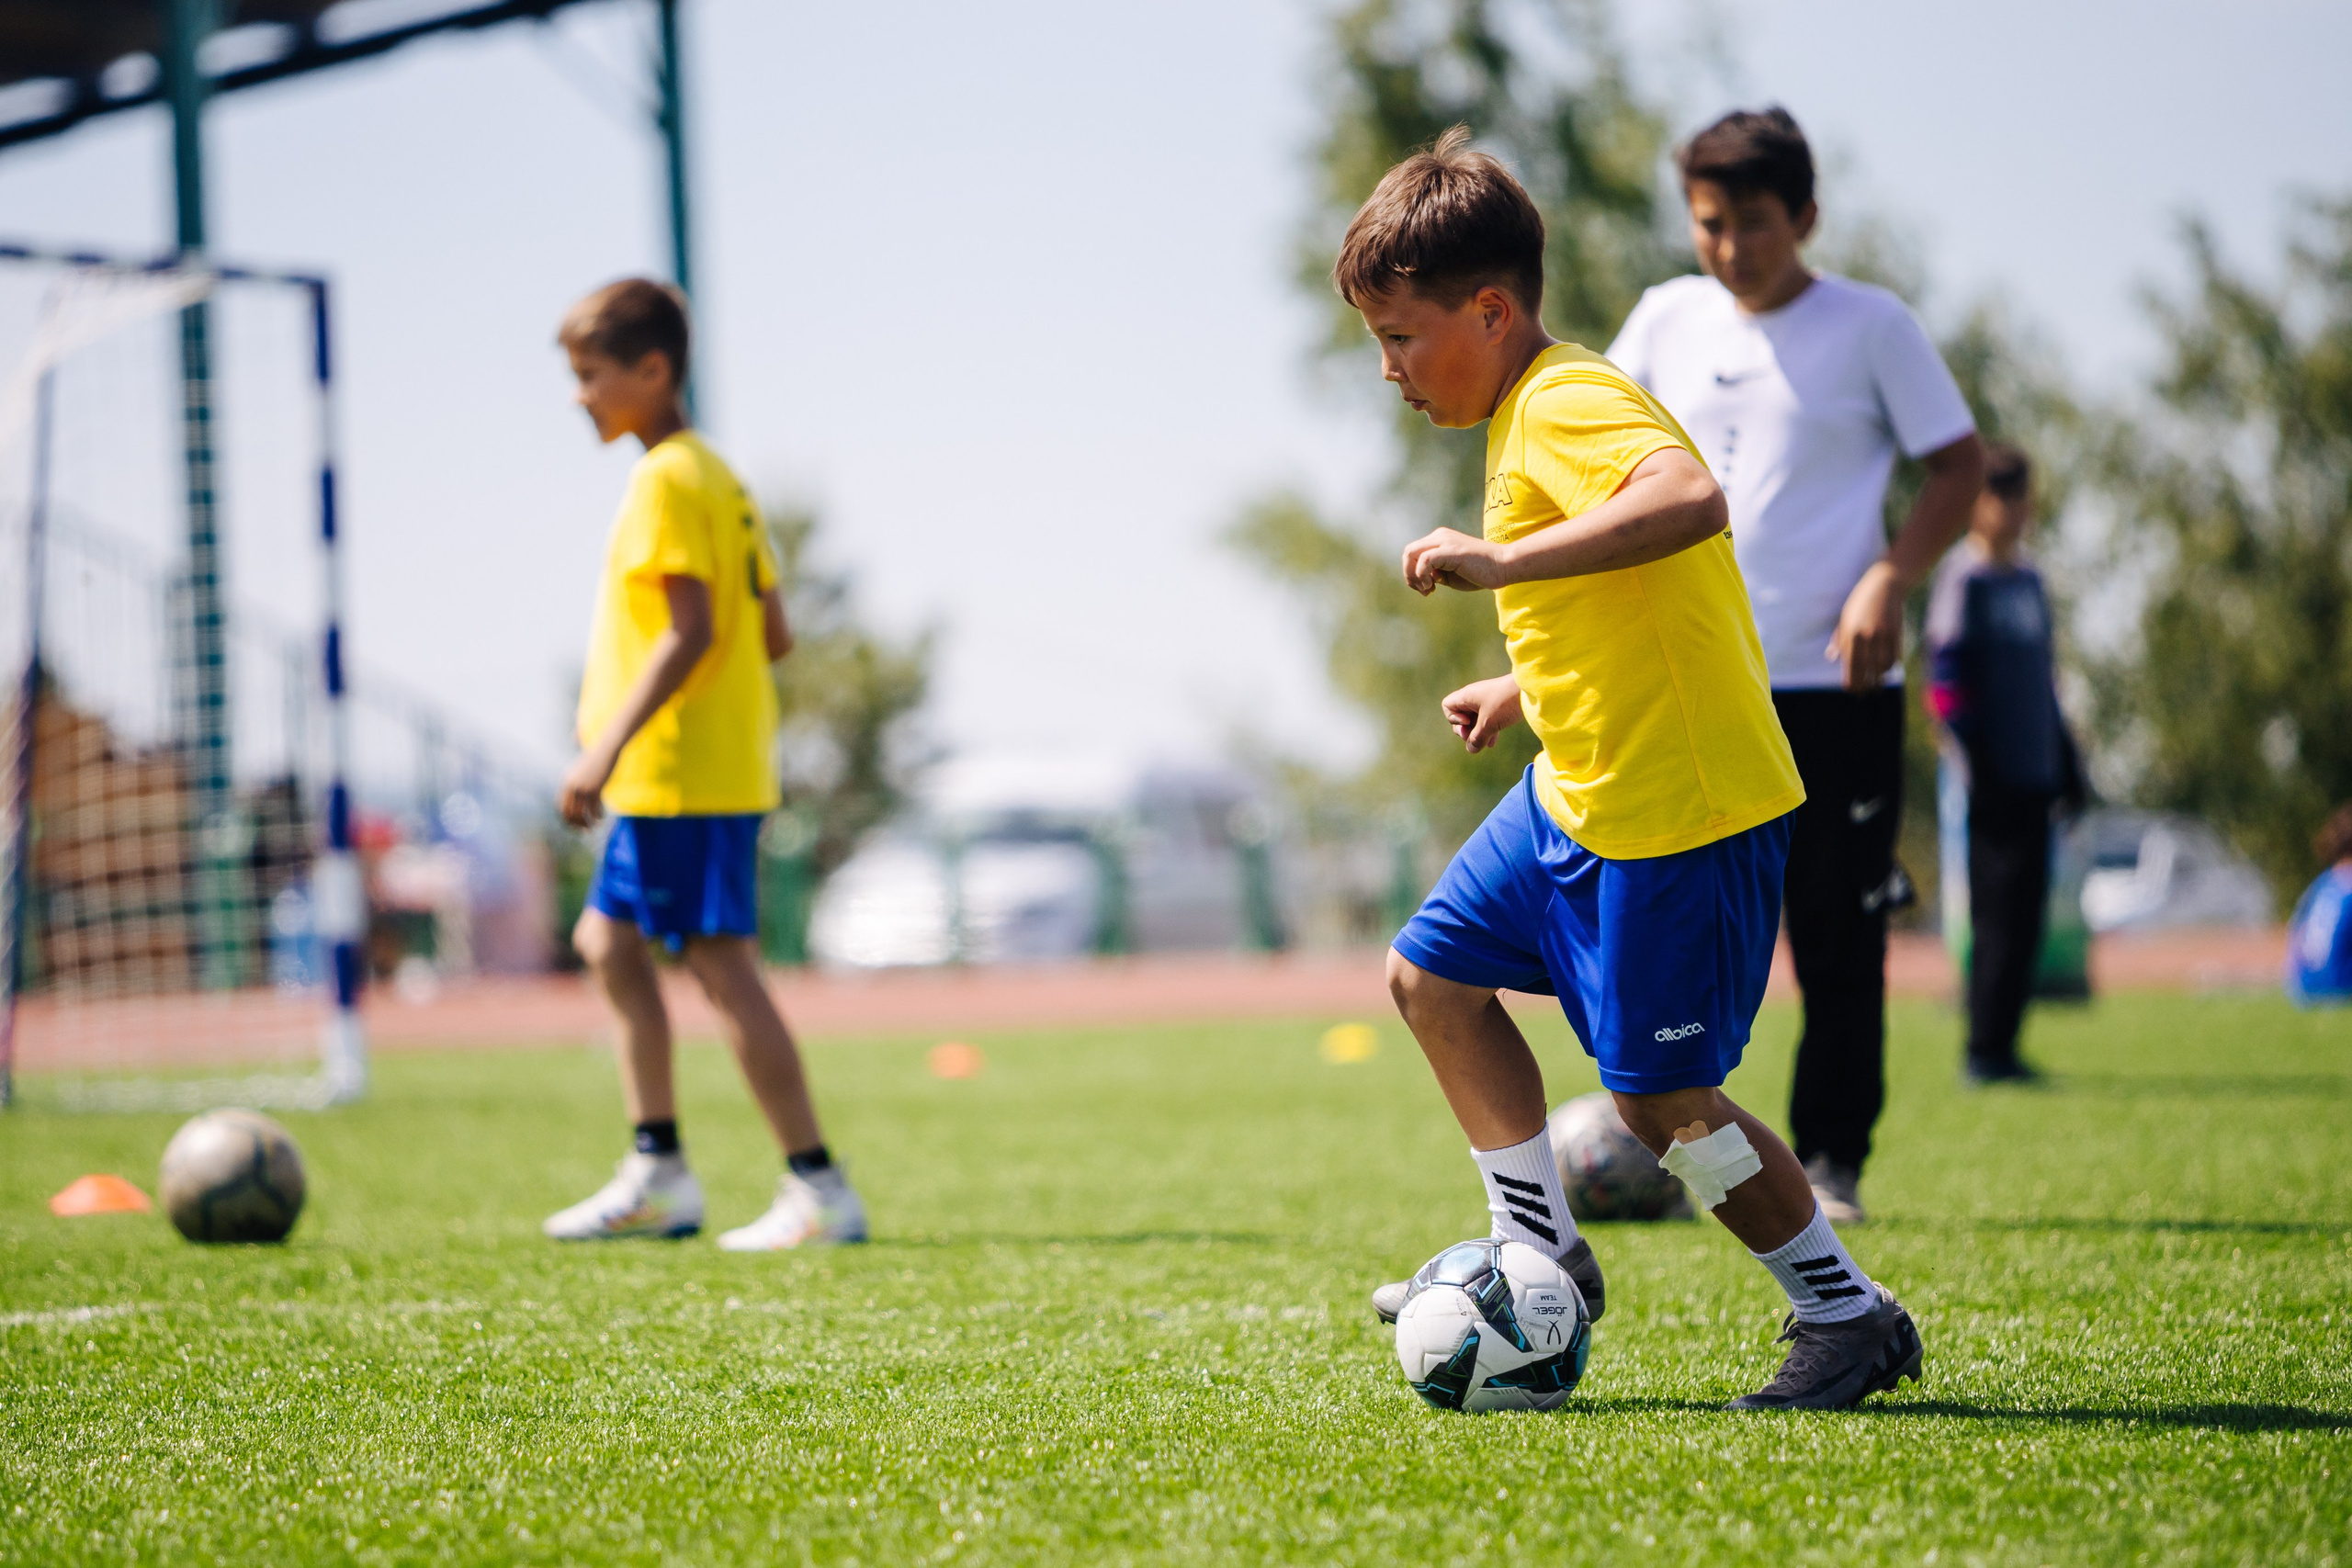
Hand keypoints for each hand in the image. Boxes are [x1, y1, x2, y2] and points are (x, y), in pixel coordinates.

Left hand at [559, 749, 613, 828]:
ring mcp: (584, 788)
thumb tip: (575, 799)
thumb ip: (575, 783)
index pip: (561, 807)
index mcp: (566, 783)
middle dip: (577, 825)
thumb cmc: (594, 761)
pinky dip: (598, 816)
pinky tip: (601, 818)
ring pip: (582, 814)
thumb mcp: (580, 772)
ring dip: (588, 824)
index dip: (566, 820)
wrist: (606, 750)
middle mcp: (572, 787)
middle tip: (585, 831)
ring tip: (593, 827)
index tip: (573, 826)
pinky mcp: (596, 789)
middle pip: (571, 813)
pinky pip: (595, 809)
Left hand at [1402, 527, 1511, 594]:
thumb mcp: (1451, 575)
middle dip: (1409, 575)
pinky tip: (1433, 585)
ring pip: (1411, 553)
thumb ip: (1435, 574)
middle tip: (1424, 591)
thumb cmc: (1481, 573)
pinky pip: (1424, 560)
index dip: (1412, 574)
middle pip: (1408, 552)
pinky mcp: (1450, 549)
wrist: (1504, 567)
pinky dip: (1422, 575)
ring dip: (1413, 575)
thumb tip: (1421, 578)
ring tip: (1428, 589)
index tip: (1427, 589)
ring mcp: (1444, 540)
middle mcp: (1440, 536)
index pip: (1413, 553)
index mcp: (1440, 540)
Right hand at [1441, 675, 1525, 752]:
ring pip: (1475, 719)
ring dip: (1478, 732)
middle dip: (1465, 729)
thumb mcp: (1489, 724)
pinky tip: (1493, 743)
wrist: (1532, 690)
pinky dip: (1488, 730)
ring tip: (1485, 743)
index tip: (1467, 721)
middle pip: (1460, 715)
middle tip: (1476, 734)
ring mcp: (1488, 701)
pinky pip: (1488, 719)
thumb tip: (1471, 749)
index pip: (1448, 706)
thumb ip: (1477, 738)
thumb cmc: (1506, 703)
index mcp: (1467, 696)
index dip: (1453, 718)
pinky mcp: (1500, 706)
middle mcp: (1475, 697)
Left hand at [1827, 560, 1906, 689]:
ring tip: (1876, 685)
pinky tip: (1886, 671)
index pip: (1850, 665)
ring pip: (1882, 666)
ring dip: (1879, 678)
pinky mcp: (1897, 634)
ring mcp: (1883, 635)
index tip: (1851, 690)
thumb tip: (1831, 658)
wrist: (1886, 585)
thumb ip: (1839, 640)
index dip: (1851, 681)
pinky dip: (1890, 666)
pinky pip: (1894, 657)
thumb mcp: (1845, 618)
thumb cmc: (1861, 603)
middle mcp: (1866, 636)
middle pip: (1865, 669)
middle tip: (1863, 694)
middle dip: (1864, 685)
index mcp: (1850, 633)